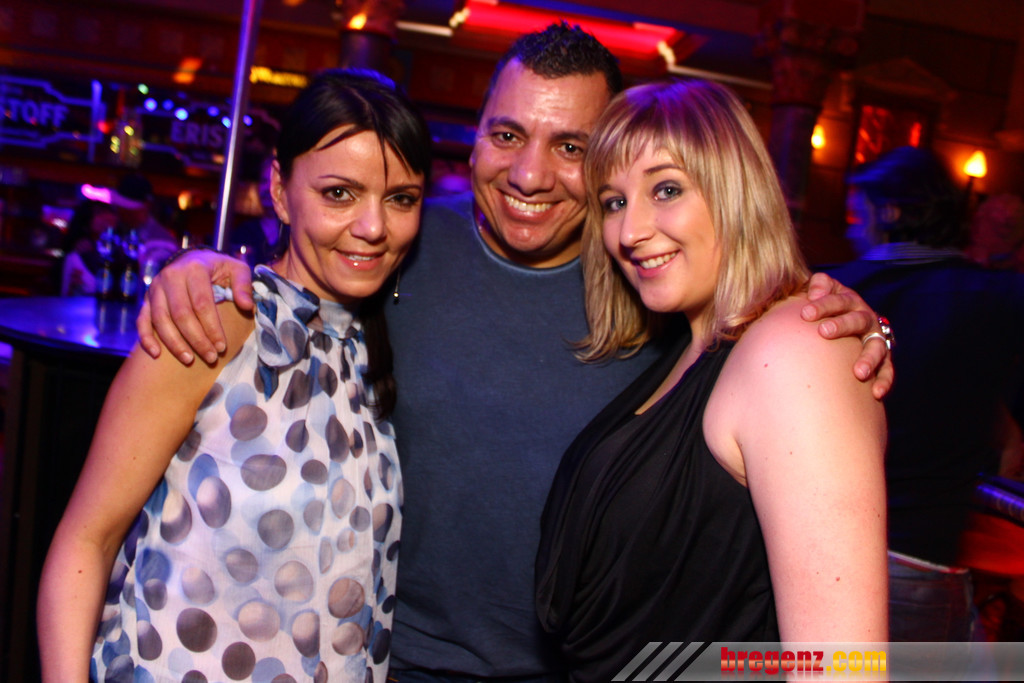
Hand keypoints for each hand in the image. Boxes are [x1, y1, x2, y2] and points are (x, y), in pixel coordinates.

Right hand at [137, 250, 253, 364]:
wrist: (192, 259)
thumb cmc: (218, 268)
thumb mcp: (236, 269)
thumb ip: (243, 285)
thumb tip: (247, 306)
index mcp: (194, 269)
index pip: (202, 303)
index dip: (212, 327)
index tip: (222, 347)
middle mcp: (171, 277)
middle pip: (181, 314)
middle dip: (196, 339)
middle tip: (210, 357)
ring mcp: (155, 288)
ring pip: (161, 320)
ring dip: (174, 343)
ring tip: (189, 360)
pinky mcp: (146, 299)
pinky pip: (142, 320)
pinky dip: (146, 338)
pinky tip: (156, 354)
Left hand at [801, 272, 893, 398]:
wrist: (845, 320)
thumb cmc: (826, 308)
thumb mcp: (822, 291)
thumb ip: (819, 286)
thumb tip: (815, 293)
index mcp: (850, 301)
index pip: (838, 300)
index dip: (823, 305)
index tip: (804, 313)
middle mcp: (866, 319)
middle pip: (857, 320)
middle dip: (841, 325)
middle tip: (824, 331)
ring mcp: (876, 339)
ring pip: (876, 347)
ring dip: (869, 359)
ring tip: (858, 373)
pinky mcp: (883, 358)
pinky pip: (887, 370)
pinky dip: (884, 381)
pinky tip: (876, 394)